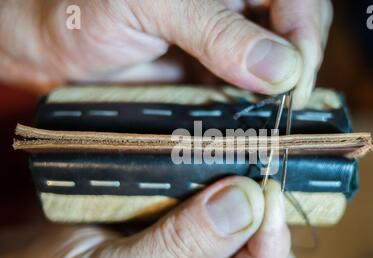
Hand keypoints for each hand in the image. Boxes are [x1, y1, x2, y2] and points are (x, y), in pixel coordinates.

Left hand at [0, 0, 331, 106]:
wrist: (59, 50)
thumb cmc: (91, 11)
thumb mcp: (152, 6)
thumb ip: (216, 30)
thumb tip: (280, 67)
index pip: (295, 0)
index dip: (306, 37)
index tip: (296, 82)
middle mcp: (235, 9)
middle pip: (296, 32)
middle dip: (298, 68)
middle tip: (286, 107)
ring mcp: (229, 46)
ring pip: (277, 67)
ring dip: (280, 95)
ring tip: (273, 122)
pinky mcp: (217, 77)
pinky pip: (251, 93)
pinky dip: (256, 110)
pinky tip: (252, 123)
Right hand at [0, 177, 306, 257]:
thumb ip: (182, 244)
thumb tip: (244, 201)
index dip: (271, 247)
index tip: (267, 194)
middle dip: (264, 234)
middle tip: (253, 186)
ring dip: (252, 222)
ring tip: (237, 189)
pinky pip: (235, 245)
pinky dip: (236, 217)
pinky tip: (222, 197)